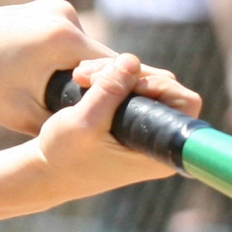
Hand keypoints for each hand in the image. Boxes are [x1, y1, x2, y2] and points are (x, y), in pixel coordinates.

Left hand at [0, 0, 200, 134]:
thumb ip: (64, 120)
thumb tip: (100, 134)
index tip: (144, 114)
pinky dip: (68, 57)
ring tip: (74, 96)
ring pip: (87, 49)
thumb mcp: (23, 113)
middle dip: (106, 85)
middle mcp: (66, 15)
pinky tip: (53, 74)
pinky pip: (72, 38)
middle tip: (115, 114)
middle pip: (104, 58)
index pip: (115, 70)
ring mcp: (57, 7)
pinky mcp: (50, 6)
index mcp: (63, 39)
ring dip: (83, 71)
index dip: (129, 93)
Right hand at [28, 53, 182, 194]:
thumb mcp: (83, 122)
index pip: (185, 103)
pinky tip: (85, 80)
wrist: (46, 171)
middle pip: (164, 85)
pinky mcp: (131, 121)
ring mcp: (146, 131)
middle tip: (86, 75)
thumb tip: (132, 60)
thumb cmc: (64, 156)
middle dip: (126, 72)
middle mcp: (158, 142)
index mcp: (158, 153)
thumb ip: (109, 90)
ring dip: (113, 72)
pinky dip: (110, 78)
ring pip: (145, 81)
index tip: (121, 86)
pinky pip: (132, 87)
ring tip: (79, 77)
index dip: (157, 84)